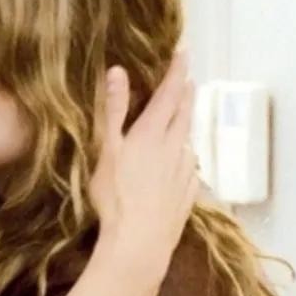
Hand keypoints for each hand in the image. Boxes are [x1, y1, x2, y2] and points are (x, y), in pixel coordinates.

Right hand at [89, 52, 198, 276]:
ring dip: (186, 124)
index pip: (170, 93)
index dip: (177, 70)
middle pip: (185, 113)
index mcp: (154, 133)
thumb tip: (119, 71)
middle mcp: (175, 148)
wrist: (139, 244)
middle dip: (185, 93)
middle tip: (187, 78)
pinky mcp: (188, 194)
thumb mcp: (105, 150)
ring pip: (188, 139)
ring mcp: (184, 172)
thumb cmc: (115, 197)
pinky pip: (190, 167)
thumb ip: (113, 110)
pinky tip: (182, 161)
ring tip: (182, 117)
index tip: (184, 51)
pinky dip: (186, 155)